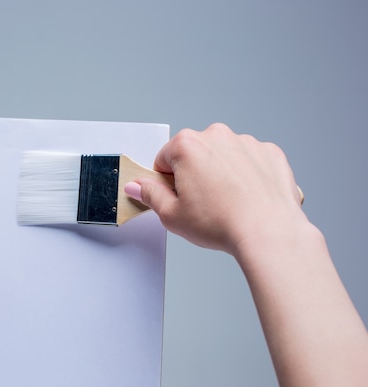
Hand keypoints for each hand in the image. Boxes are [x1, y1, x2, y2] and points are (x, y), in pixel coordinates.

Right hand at [125, 123, 305, 253]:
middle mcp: (216, 136)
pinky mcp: (269, 152)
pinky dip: (246, 175)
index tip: (177, 196)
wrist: (268, 231)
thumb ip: (150, 195)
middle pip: (194, 153)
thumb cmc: (222, 222)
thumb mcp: (171, 215)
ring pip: (223, 155)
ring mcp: (246, 142)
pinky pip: (250, 160)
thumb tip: (138, 186)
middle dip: (194, 174)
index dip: (166, 181)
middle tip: (201, 203)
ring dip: (220, 173)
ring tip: (226, 203)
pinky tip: (246, 198)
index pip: (164, 159)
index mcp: (187, 146)